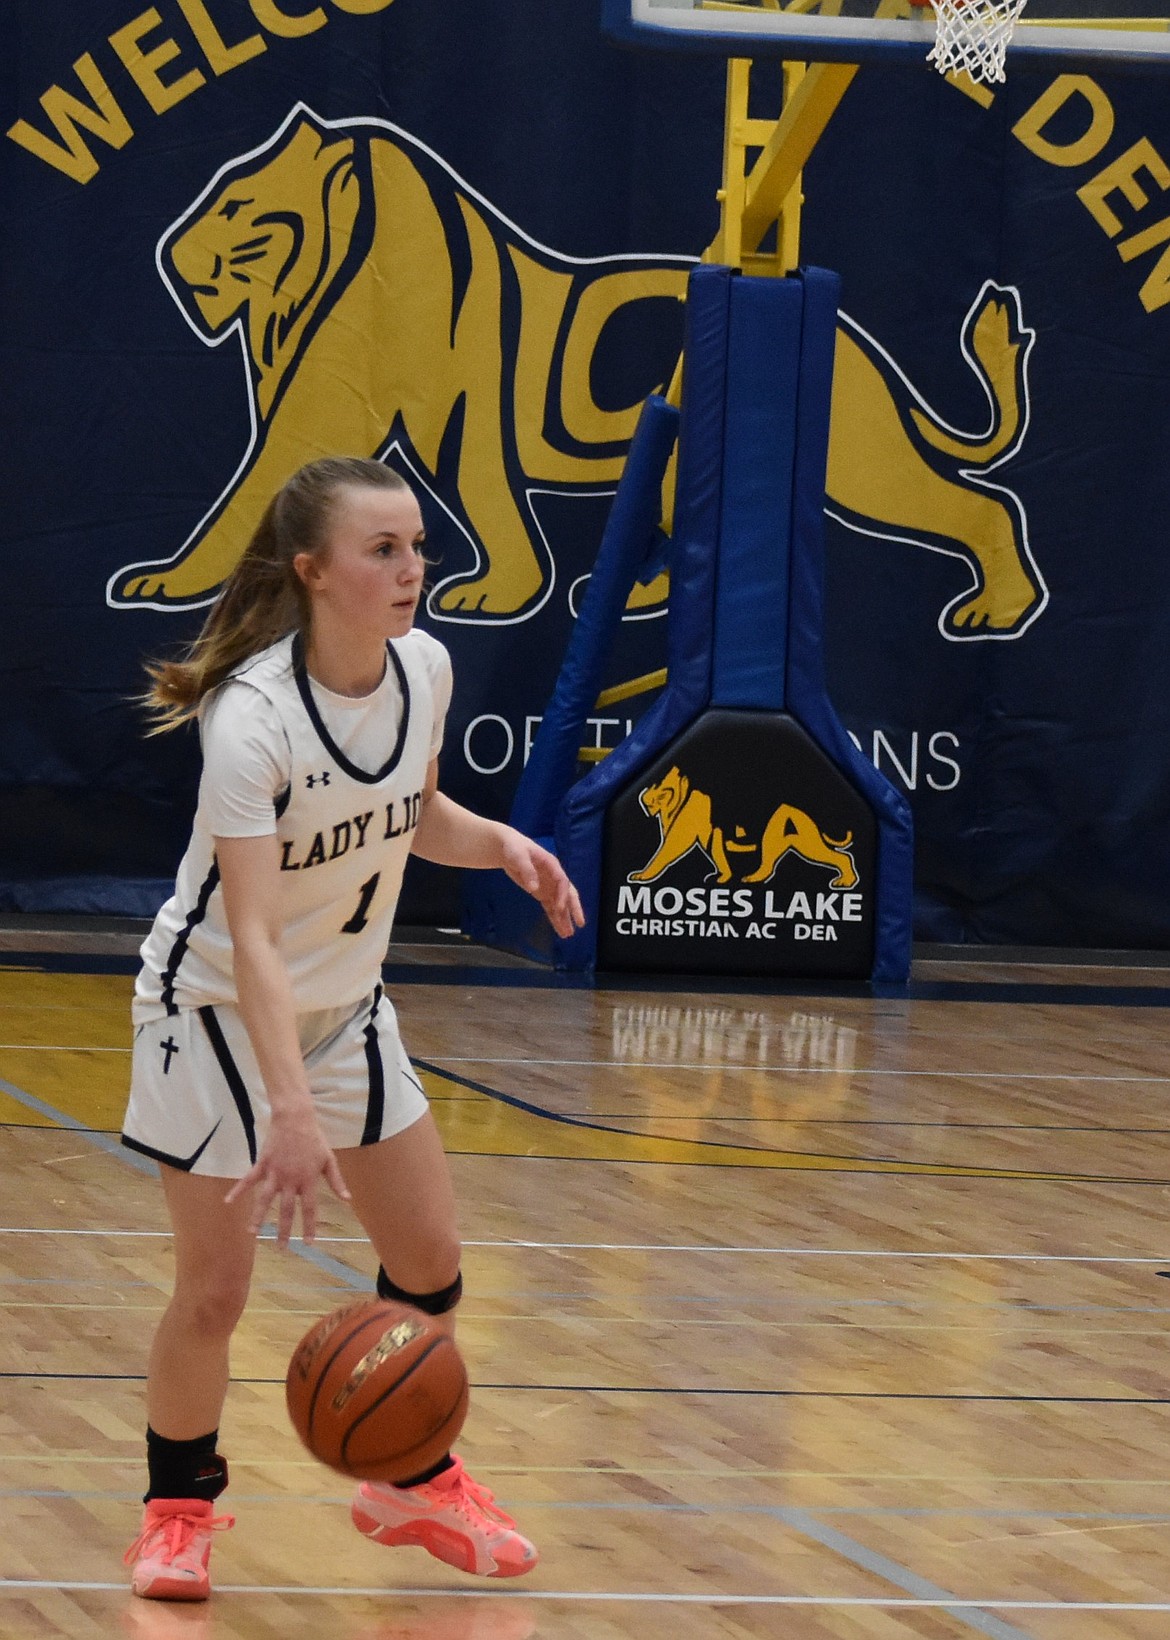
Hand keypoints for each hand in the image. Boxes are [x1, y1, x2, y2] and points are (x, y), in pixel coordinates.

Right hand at [224, 1102, 350, 1247]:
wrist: (296, 1117)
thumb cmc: (314, 1138)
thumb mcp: (329, 1159)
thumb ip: (336, 1181)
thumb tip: (347, 1199)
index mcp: (308, 1180)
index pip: (309, 1209)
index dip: (308, 1226)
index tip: (308, 1243)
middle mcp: (290, 1180)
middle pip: (285, 1210)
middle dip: (283, 1231)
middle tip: (282, 1248)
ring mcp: (274, 1172)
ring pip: (264, 1199)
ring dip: (258, 1217)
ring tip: (253, 1233)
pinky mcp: (262, 1164)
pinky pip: (248, 1179)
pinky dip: (238, 1190)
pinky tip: (228, 1201)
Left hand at [500, 829, 585, 938]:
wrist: (507, 848)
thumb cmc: (515, 848)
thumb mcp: (518, 856)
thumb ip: (527, 870)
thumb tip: (534, 887)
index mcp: (552, 865)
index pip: (562, 882)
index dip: (563, 895)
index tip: (560, 908)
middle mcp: (554, 877)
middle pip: (568, 894)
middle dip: (574, 909)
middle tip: (580, 923)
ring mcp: (548, 886)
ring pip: (560, 904)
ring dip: (564, 918)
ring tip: (568, 934)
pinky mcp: (541, 893)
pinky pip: (550, 907)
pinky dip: (555, 918)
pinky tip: (559, 929)